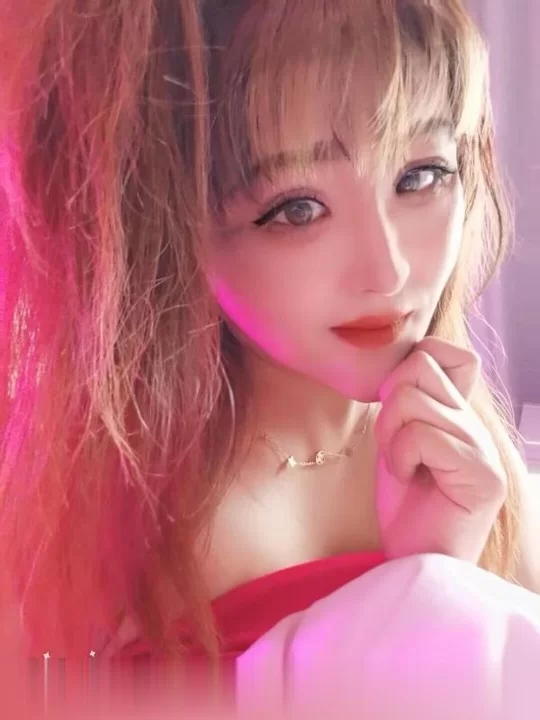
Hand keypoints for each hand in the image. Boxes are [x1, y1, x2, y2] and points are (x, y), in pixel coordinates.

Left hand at [374, 337, 506, 563]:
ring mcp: (484, 448)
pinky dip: (400, 457)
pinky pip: (421, 436)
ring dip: (390, 435)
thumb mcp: (399, 441)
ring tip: (403, 467)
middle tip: (395, 445)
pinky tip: (411, 481)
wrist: (413, 561)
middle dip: (388, 404)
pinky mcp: (482, 474)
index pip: (445, 352)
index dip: (410, 367)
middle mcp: (478, 425)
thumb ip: (407, 403)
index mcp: (460, 415)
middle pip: (419, 366)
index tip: (396, 410)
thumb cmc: (405, 505)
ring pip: (411, 398)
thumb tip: (400, 364)